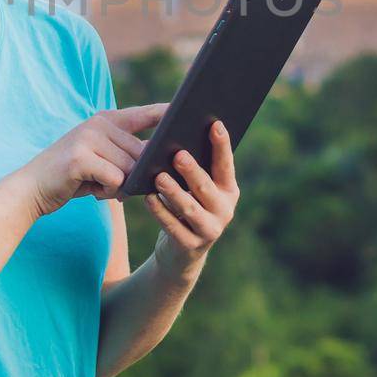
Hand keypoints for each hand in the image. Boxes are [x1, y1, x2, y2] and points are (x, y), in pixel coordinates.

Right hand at [19, 103, 168, 217]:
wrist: (32, 188)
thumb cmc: (73, 177)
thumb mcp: (101, 159)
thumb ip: (127, 155)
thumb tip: (160, 161)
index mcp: (106, 120)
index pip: (146, 114)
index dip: (168, 114)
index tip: (191, 110)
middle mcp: (99, 123)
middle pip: (141, 153)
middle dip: (135, 175)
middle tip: (113, 185)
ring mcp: (88, 138)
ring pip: (130, 168)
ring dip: (119, 186)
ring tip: (100, 186)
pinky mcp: (80, 158)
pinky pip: (115, 179)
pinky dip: (108, 191)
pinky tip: (93, 191)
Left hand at [147, 119, 238, 277]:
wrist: (182, 252)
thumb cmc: (188, 206)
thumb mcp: (196, 190)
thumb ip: (195, 169)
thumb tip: (176, 139)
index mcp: (229, 190)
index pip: (226, 165)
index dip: (221, 145)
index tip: (215, 124)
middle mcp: (225, 210)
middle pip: (206, 187)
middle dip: (192, 171)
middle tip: (178, 155)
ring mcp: (210, 230)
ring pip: (190, 208)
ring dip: (173, 191)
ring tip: (158, 176)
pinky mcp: (190, 245)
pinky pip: (173, 227)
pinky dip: (160, 211)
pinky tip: (148, 198)